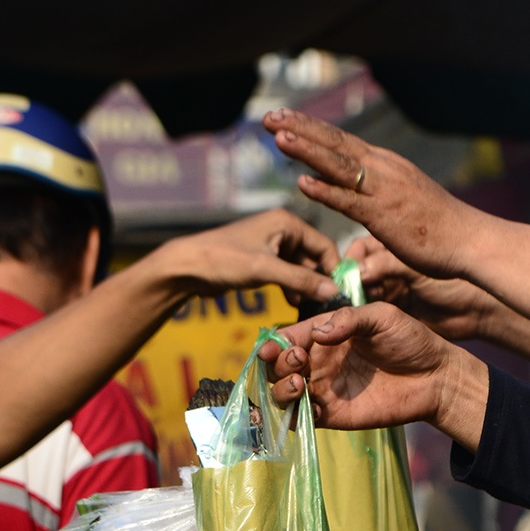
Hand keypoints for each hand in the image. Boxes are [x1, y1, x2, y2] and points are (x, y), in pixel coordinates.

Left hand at [140, 207, 340, 304]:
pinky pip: (286, 274)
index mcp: (286, 223)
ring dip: (306, 287)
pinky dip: (292, 288)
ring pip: (300, 268)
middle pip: (314, 257)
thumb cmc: (225, 260)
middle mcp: (282, 230)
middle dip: (320, 280)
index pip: (324, 244)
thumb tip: (333, 292)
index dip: (334, 269)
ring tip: (311, 307)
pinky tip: (294, 303)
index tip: (342, 293)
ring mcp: (272, 246)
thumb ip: (301, 280)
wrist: (187, 266)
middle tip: (327, 305)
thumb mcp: (266, 270)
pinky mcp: (262, 261)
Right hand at [262, 302, 490, 446]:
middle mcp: (318, 362)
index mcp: (325, 335)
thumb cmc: (410, 340)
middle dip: (278, 365)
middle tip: (299, 363)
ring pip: (282, 394)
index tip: (273, 349)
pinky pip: (301, 419)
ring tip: (300, 386)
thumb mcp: (382, 317)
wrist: (434, 378)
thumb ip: (351, 320)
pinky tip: (314, 408)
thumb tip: (318, 334)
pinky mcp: (332, 416)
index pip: (288, 338)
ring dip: (280, 390)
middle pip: (278, 367)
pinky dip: (296, 416)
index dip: (274, 344)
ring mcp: (323, 390)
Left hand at [264, 110, 483, 278]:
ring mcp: (382, 190)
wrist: (468, 239)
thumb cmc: (437, 225)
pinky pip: (349, 201)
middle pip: (333, 143)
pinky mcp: (384, 216)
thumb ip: (374, 193)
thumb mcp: (401, 200)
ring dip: (306, 150)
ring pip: (337, 165)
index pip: (340, 140)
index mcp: (384, 164)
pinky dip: (325, 191)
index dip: (310, 128)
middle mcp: (381, 169)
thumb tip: (351, 193)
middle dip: (299, 128)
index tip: (283, 117)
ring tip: (278, 137)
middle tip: (268, 117)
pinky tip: (302, 183)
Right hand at [347, 236, 502, 342]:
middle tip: (350, 293)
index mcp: (397, 246)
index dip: (351, 260)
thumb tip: (357, 271)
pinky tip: (365, 317)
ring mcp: (393, 290)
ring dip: (357, 299)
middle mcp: (392, 267)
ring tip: (359, 306)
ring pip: (363, 293)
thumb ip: (386, 265)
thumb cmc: (455, 282)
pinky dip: (365, 315)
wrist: (479, 312)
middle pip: (358, 271)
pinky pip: (372, 312)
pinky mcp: (396, 312)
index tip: (347, 273)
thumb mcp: (417, 269)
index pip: (361, 248)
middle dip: (351, 282)